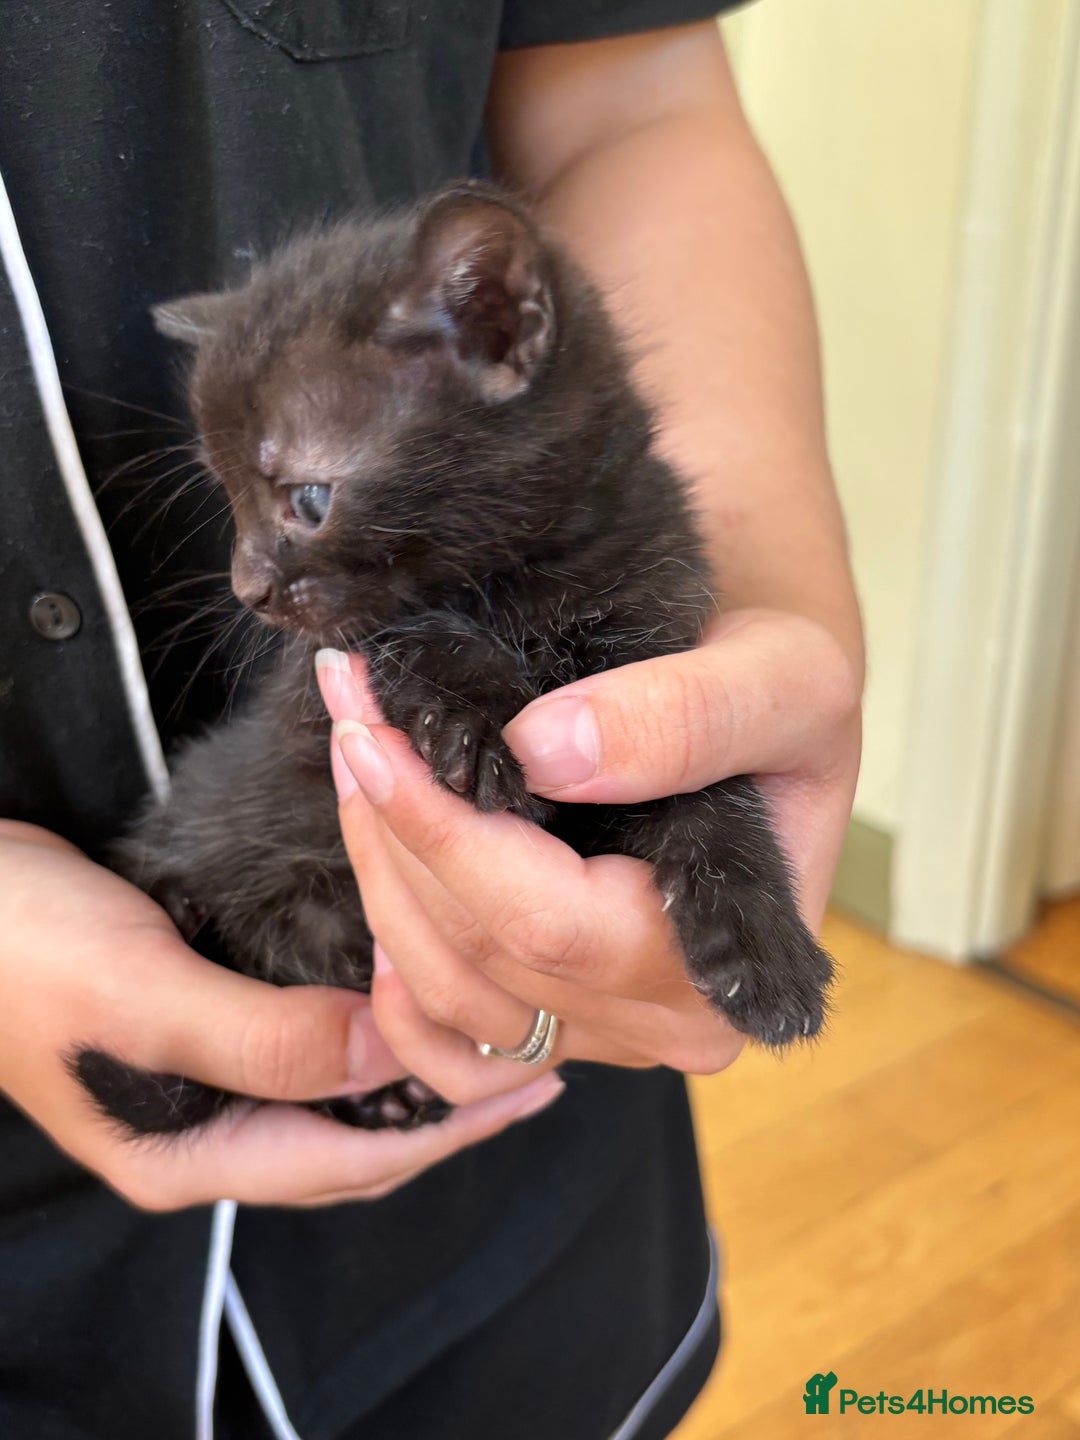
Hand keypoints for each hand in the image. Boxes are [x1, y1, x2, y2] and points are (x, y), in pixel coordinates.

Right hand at [0, 822, 562, 1210]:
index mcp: (187, 1153)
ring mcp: (193, 1086)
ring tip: (488, 1040)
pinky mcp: (191, 1030)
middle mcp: (199, 1132)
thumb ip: (265, 1039)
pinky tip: (396, 1003)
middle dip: (449, 1110)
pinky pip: (301, 1054)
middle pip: (353, 1141)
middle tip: (536, 1063)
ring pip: (333, 1102)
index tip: (533, 1079)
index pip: (354, 1160)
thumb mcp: (146, 994)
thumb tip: (386, 1059)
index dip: (453, 1126)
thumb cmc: (26, 947)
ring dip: (412, 1076)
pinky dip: (361, 1039)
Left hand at [316, 606, 858, 1106]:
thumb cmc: (783, 694)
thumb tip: (544, 753)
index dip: (439, 829)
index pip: (544, 920)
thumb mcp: (781, 678)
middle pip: (479, 954)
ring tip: (359, 760)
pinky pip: (453, 1057)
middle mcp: (668, 1022)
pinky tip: (383, 889)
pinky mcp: (565, 1028)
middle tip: (351, 709)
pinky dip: (396, 994)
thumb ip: (684, 717)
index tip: (370, 726)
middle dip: (393, 828)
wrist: (765, 711)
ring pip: (445, 994)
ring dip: (381, 875)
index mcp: (724, 959)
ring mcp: (609, 1035)